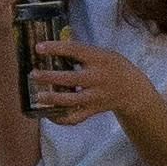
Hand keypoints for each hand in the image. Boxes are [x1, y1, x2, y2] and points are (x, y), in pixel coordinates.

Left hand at [25, 32, 151, 134]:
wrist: (133, 90)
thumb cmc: (110, 66)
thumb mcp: (100, 53)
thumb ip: (78, 51)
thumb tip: (49, 47)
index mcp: (98, 59)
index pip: (75, 51)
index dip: (56, 48)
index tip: (38, 48)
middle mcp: (98, 78)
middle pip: (72, 78)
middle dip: (50, 77)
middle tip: (33, 74)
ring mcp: (96, 96)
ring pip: (73, 100)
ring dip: (54, 98)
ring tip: (39, 96)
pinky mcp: (94, 109)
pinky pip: (76, 117)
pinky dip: (62, 118)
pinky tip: (48, 114)